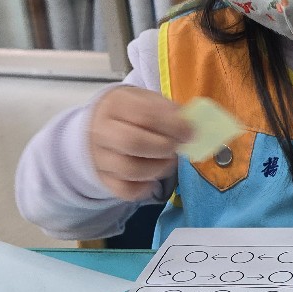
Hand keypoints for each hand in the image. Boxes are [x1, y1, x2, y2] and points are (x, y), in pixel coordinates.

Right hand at [88, 86, 192, 200]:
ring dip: (159, 168)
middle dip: (164, 147)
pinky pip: (126, 191)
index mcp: (115, 104)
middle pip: (133, 143)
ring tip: (168, 160)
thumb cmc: (133, 112)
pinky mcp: (104, 179)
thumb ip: (170, 111)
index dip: (173, 125)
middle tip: (177, 147)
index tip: (191, 132)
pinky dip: (146, 187)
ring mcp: (100, 158)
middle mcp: (102, 131)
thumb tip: (192, 125)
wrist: (102, 124)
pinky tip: (154, 177)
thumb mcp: (149, 101)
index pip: (144, 115)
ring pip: (131, 170)